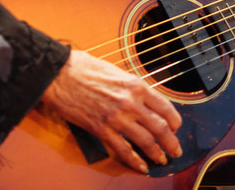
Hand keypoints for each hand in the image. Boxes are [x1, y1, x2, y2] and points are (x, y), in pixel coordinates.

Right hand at [39, 49, 182, 173]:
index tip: (175, 128)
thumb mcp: (117, 71)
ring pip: (145, 141)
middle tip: (176, 150)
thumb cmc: (84, 68)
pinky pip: (123, 149)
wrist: (59, 74)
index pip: (165, 108)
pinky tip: (141, 166)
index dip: (174, 122)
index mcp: (136, 85)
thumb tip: (142, 98)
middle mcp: (130, 102)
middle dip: (171, 142)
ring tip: (162, 159)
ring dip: (157, 153)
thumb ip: (131, 87)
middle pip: (160, 128)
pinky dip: (134, 160)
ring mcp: (116, 118)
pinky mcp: (101, 129)